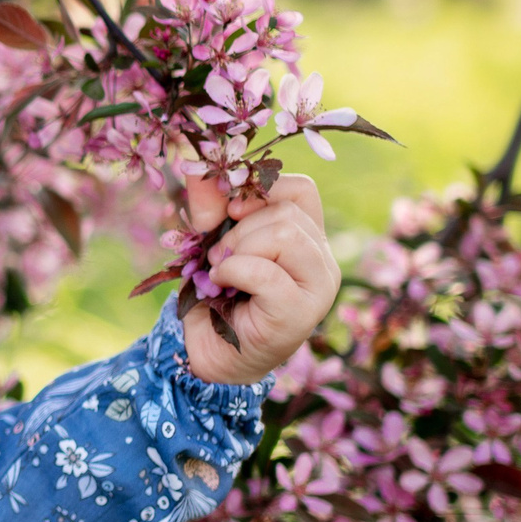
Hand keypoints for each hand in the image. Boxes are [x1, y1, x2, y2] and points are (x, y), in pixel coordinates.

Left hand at [178, 172, 340, 386]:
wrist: (209, 351)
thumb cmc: (216, 294)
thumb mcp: (210, 240)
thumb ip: (209, 205)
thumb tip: (198, 169)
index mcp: (308, 237)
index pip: (301, 190)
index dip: (260, 191)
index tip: (229, 211)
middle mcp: (322, 260)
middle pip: (287, 212)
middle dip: (239, 229)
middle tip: (218, 256)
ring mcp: (318, 288)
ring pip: (285, 235)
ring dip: (237, 250)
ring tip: (220, 271)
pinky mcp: (301, 313)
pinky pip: (266, 272)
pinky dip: (233, 272)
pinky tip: (220, 285)